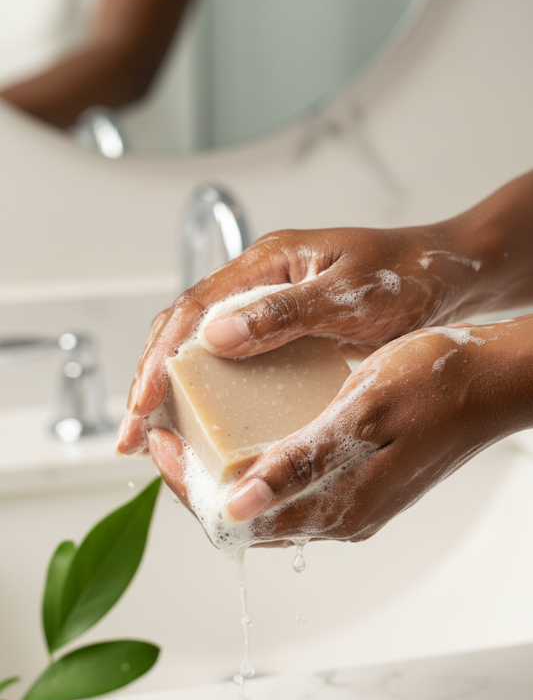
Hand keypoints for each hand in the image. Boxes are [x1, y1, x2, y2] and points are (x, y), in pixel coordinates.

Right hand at [117, 220, 485, 455]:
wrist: (445, 274)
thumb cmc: (408, 276)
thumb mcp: (351, 296)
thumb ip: (286, 312)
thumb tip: (215, 339)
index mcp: (268, 262)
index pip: (194, 308)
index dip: (162, 359)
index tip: (145, 405)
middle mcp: (258, 281)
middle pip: (184, 328)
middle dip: (152, 380)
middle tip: (135, 436)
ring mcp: (268, 304)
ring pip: (201, 345)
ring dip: (174, 390)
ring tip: (154, 436)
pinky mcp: (282, 329)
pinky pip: (232, 359)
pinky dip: (209, 390)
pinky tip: (202, 421)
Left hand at [142, 317, 532, 544]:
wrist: (490, 382)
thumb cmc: (435, 385)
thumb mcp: (361, 414)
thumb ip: (299, 464)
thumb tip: (237, 505)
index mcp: (337, 506)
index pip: (234, 519)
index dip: (185, 482)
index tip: (159, 437)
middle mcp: (339, 517)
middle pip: (241, 517)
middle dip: (194, 479)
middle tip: (168, 429)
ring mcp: (349, 505)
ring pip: (261, 504)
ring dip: (220, 473)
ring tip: (195, 429)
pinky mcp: (358, 488)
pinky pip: (288, 490)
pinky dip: (253, 467)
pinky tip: (244, 432)